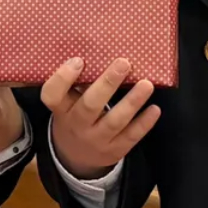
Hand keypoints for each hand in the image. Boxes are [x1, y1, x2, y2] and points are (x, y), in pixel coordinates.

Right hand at [39, 57, 160, 180]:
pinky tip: (154, 108)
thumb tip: (104, 49)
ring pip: (114, 121)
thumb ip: (78, 83)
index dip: (63, 78)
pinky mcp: (114, 151)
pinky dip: (144, 123)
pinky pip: (130, 137)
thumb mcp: (67, 104)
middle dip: (107, 84)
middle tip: (124, 63)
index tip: (79, 60)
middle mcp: (76, 125)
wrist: (75, 158)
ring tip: (147, 84)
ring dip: (132, 102)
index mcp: (61, 109)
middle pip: (89, 106)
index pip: (52, 95)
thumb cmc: (74, 117)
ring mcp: (95, 140)